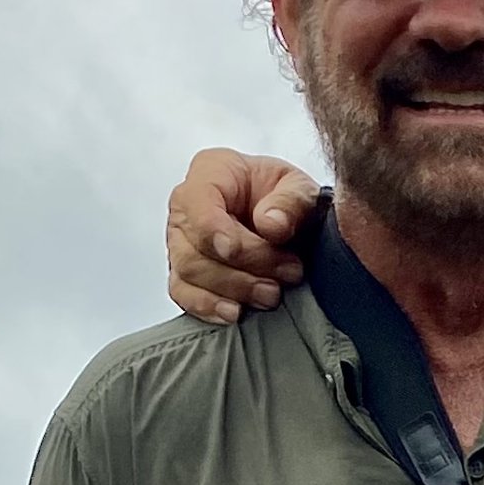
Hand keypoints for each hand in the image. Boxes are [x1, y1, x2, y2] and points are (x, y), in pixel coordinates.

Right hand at [167, 149, 318, 321]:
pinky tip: (236, 313)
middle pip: (195, 246)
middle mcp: (187, 207)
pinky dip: (208, 307)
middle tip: (286, 275)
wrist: (287, 220)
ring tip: (272, 293)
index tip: (234, 250)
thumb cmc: (286, 197)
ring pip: (189, 273)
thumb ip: (291, 201)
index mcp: (211, 172)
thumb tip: (271, 225)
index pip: (197, 203)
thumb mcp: (301, 188)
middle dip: (242, 269)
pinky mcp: (187, 273)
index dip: (213, 231)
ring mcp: (182, 242)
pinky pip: (183, 294)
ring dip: (234, 289)